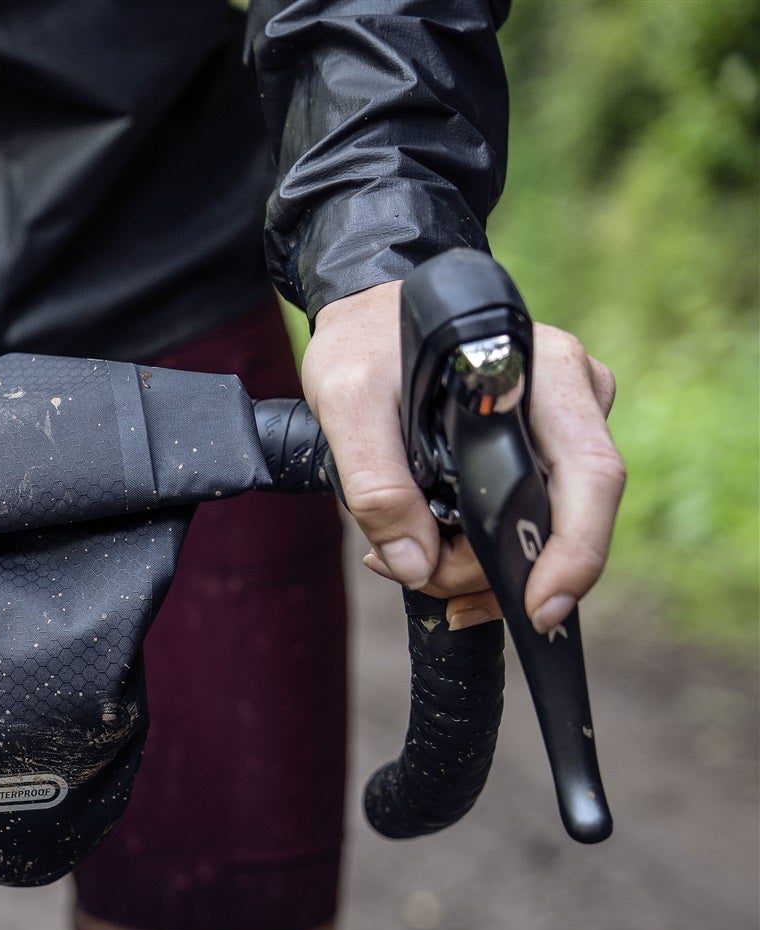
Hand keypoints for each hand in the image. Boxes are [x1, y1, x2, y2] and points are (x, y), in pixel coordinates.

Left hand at [301, 280, 623, 630]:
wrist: (371, 310)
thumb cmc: (365, 341)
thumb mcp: (347, 400)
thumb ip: (375, 482)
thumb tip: (414, 565)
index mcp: (544, 373)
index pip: (590, 476)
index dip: (576, 552)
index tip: (537, 610)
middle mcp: (572, 397)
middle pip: (567, 517)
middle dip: (499, 573)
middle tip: (428, 585)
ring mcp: (563, 425)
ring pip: (543, 527)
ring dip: (480, 567)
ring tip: (407, 560)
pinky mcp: (541, 449)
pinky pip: (527, 516)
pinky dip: (482, 550)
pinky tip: (429, 552)